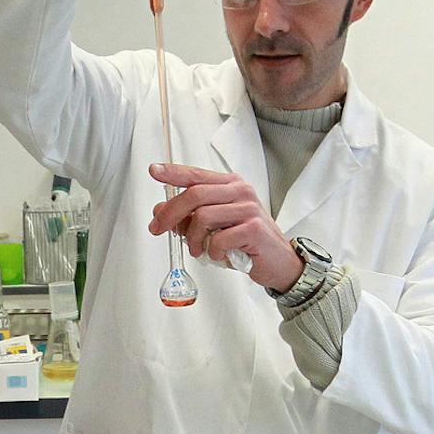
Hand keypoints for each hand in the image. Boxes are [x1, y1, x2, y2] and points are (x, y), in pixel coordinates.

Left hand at [148, 163, 301, 291]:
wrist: (278, 262)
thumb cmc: (247, 242)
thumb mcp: (214, 227)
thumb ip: (189, 217)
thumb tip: (161, 211)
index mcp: (230, 185)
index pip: (196, 174)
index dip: (173, 173)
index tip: (154, 171)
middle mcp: (240, 191)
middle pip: (194, 194)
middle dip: (171, 214)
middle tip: (159, 229)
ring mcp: (248, 208)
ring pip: (203, 217)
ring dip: (194, 239)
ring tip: (199, 250)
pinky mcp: (254, 228)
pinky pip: (219, 239)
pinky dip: (213, 251)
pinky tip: (220, 255)